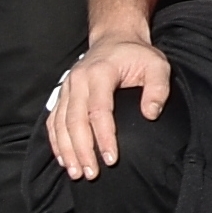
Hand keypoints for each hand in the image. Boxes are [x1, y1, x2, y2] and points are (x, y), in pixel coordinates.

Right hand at [47, 32, 170, 180]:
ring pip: (60, 123)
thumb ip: (158, 88)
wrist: (114, 39)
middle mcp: (77, 81)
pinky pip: (53, 121)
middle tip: (91, 174)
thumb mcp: (157, 65)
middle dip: (82, 150)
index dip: (103, 137)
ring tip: (77, 172)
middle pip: (74, 121)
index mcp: (99, 73)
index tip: (112, 159)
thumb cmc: (137, 55)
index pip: (98, 110)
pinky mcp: (62, 95)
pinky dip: (56, 142)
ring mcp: (66, 88)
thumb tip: (150, 114)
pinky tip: (64, 159)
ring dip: (67, 150)